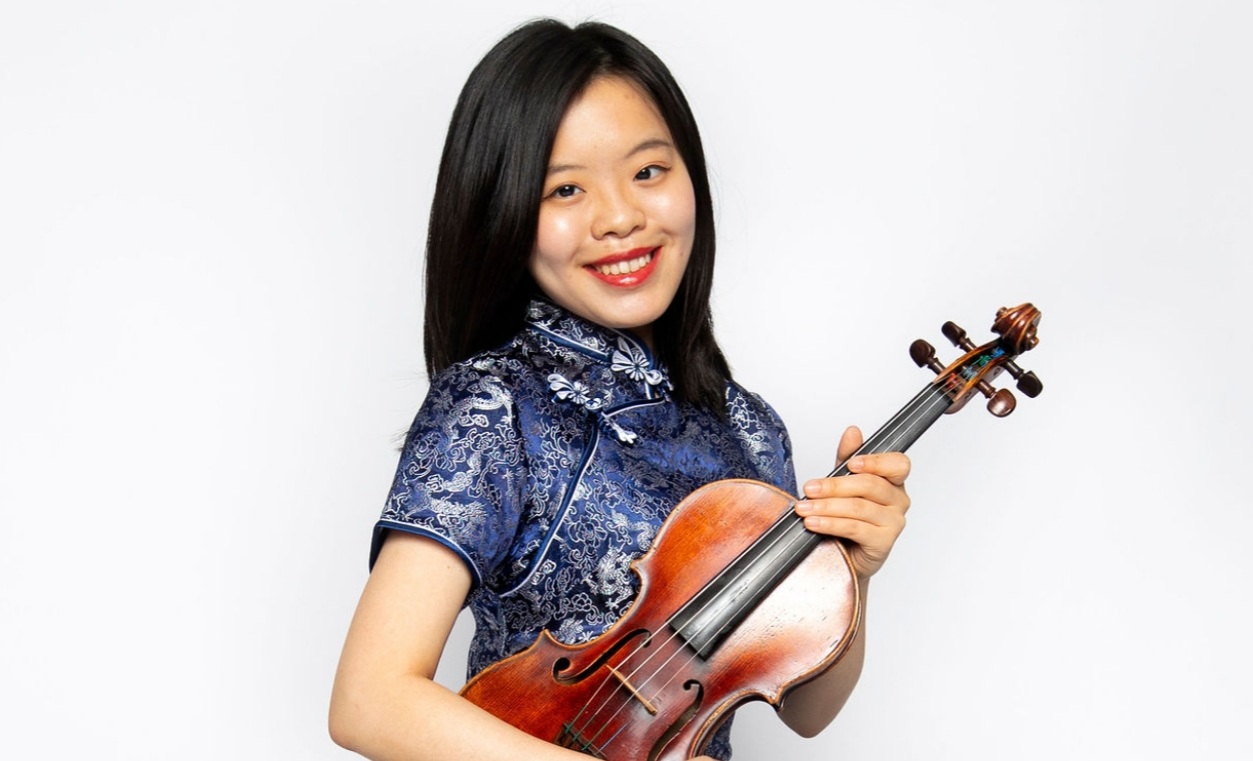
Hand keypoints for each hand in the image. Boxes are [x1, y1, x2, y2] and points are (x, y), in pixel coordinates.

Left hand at [795, 426, 909, 580]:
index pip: (898, 464)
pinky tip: (813, 523)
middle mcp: (898, 501)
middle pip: (870, 485)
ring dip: (826, 507)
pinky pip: (856, 529)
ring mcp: (893, 523)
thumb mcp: (844, 484)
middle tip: (809, 488)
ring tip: (804, 508)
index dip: (876, 462)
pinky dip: (831, 524)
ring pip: (860, 508)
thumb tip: (853, 431)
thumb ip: (847, 459)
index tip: (851, 464)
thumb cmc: (847, 518)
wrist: (843, 557)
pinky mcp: (883, 543)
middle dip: (834, 486)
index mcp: (893, 482)